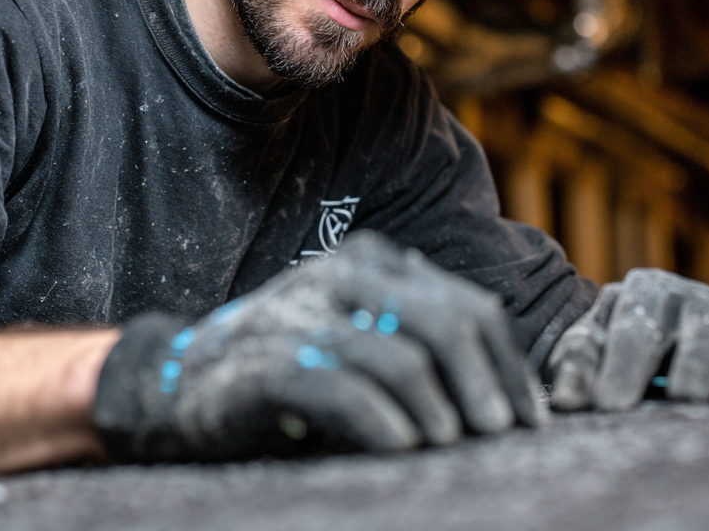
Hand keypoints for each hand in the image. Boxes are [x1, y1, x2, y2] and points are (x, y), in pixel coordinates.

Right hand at [92, 231, 543, 461]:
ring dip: (441, 412)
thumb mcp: (356, 333)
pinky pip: (345, 391)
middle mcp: (342, 276)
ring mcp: (304, 316)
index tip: (532, 414)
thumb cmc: (286, 363)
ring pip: (403, 358)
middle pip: (448, 322)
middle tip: (501, 432)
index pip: (470, 304)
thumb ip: (416, 338)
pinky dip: (384, 424)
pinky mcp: (270, 363)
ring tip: (450, 444)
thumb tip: (509, 392)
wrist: (176, 380)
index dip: (510, 362)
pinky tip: (402, 446)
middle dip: (487, 383)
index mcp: (373, 262)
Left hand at [547, 268, 708, 410]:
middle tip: (685, 399)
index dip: (624, 365)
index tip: (611, 404)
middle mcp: (693, 300)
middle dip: (694, 363)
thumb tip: (570, 400)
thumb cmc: (610, 350)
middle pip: (701, 325)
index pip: (636, 325)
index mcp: (645, 291)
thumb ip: (576, 367)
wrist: (643, 344)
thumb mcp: (587, 350)